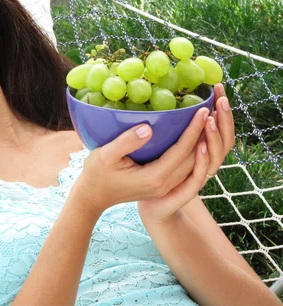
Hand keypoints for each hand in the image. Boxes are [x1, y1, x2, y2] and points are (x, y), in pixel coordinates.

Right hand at [74, 103, 208, 214]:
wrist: (93, 196)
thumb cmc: (96, 173)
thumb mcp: (105, 155)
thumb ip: (126, 142)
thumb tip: (148, 127)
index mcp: (153, 177)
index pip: (181, 151)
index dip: (194, 130)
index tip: (203, 111)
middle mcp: (164, 185)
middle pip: (193, 159)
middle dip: (205, 135)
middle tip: (213, 112)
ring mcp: (164, 187)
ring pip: (192, 166)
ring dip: (203, 145)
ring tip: (209, 123)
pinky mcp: (162, 186)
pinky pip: (185, 169)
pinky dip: (195, 154)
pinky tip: (196, 140)